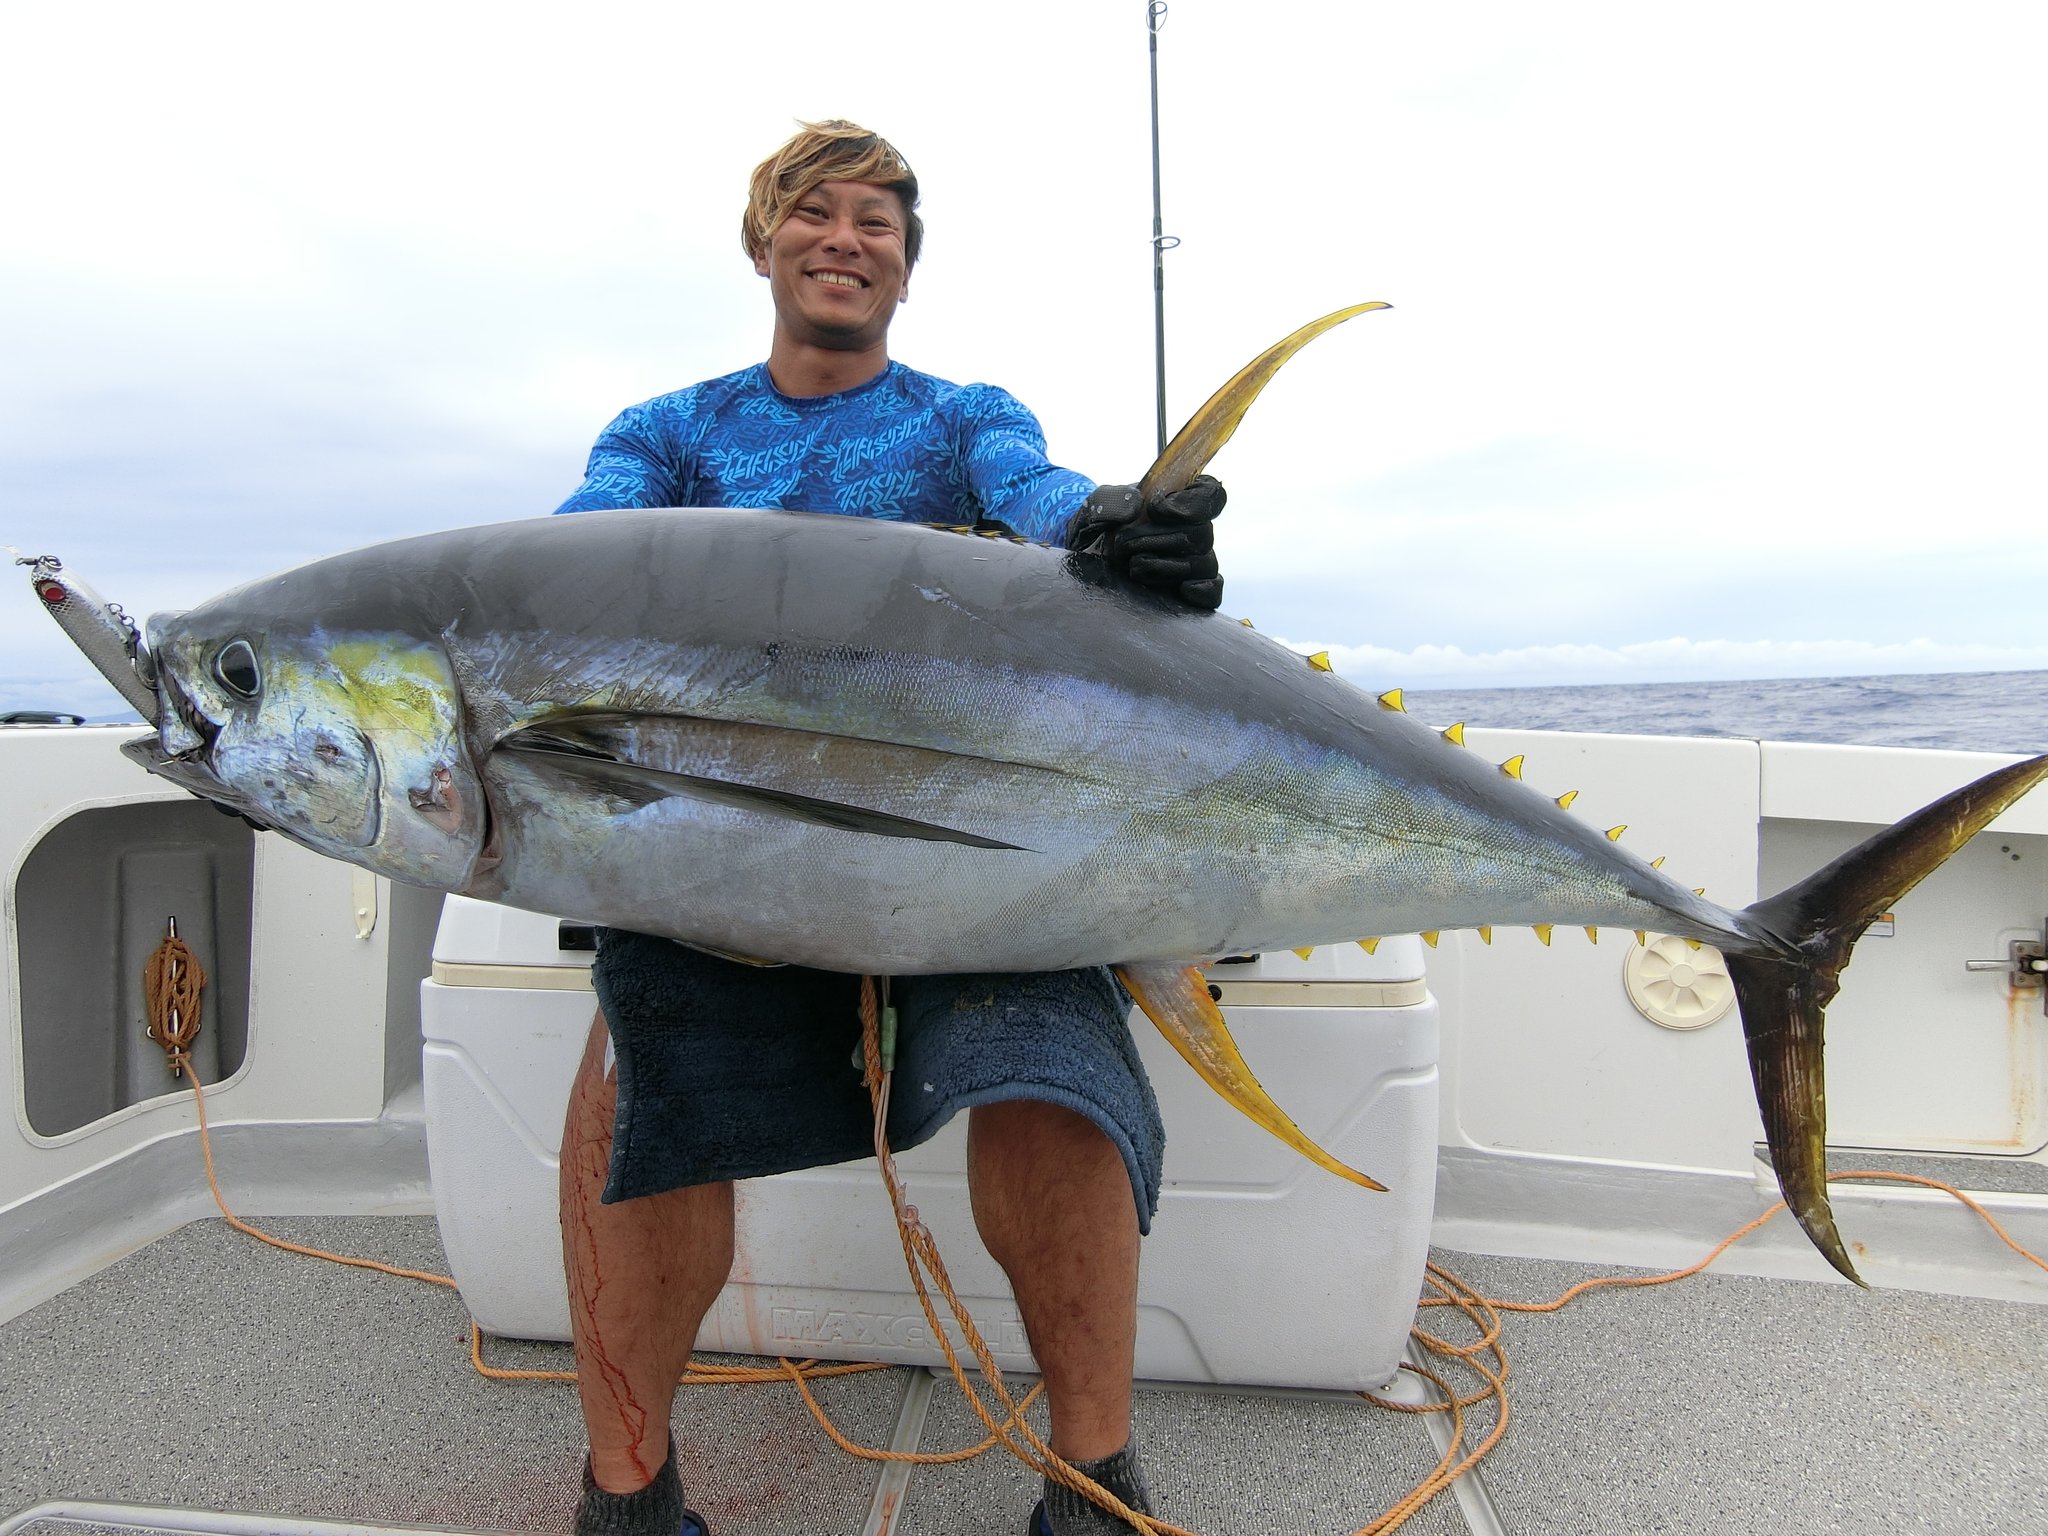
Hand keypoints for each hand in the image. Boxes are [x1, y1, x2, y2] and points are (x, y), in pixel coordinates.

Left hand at [1066, 476, 1225, 609]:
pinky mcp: (1192, 592)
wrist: (1085, 565)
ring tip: (1133, 567)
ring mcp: (1196, 563)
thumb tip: (1136, 507)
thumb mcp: (1096, 508)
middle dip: (1158, 539)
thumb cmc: (1098, 530)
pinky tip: (1182, 590)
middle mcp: (1194, 531)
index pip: (1210, 494)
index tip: (1156, 509)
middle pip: (1203, 533)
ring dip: (1164, 566)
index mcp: (1180, 501)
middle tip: (1123, 545)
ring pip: (1204, 563)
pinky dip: (1202, 591)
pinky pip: (1212, 593)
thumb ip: (1112, 500)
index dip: (1191, 502)